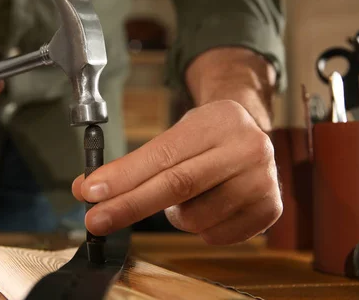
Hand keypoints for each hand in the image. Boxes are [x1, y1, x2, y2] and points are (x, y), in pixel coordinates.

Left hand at [72, 100, 281, 244]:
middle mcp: (246, 149)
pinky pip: (213, 235)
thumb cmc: (206, 135)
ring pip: (193, 218)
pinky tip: (207, 204)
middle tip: (96, 220)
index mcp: (217, 122)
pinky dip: (197, 227)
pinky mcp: (270, 209)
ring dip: (172, 215)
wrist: (253, 134)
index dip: (123, 176)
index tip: (89, 192)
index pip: (161, 155)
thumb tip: (87, 189)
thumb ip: (134, 163)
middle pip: (176, 186)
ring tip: (183, 196)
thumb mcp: (176, 134)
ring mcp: (262, 181)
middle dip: (128, 206)